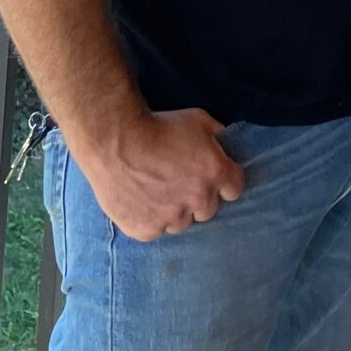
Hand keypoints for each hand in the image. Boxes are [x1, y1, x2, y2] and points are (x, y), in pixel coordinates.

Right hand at [74, 107, 245, 239]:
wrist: (115, 141)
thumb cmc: (158, 126)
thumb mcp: (198, 120)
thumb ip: (217, 135)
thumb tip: (224, 143)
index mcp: (216, 173)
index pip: (234, 189)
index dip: (224, 182)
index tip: (210, 178)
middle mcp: (198, 199)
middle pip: (208, 209)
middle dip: (198, 197)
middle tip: (179, 183)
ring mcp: (171, 218)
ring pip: (181, 223)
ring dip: (175, 211)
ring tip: (157, 193)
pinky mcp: (146, 230)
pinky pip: (156, 230)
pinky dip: (150, 220)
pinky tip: (140, 202)